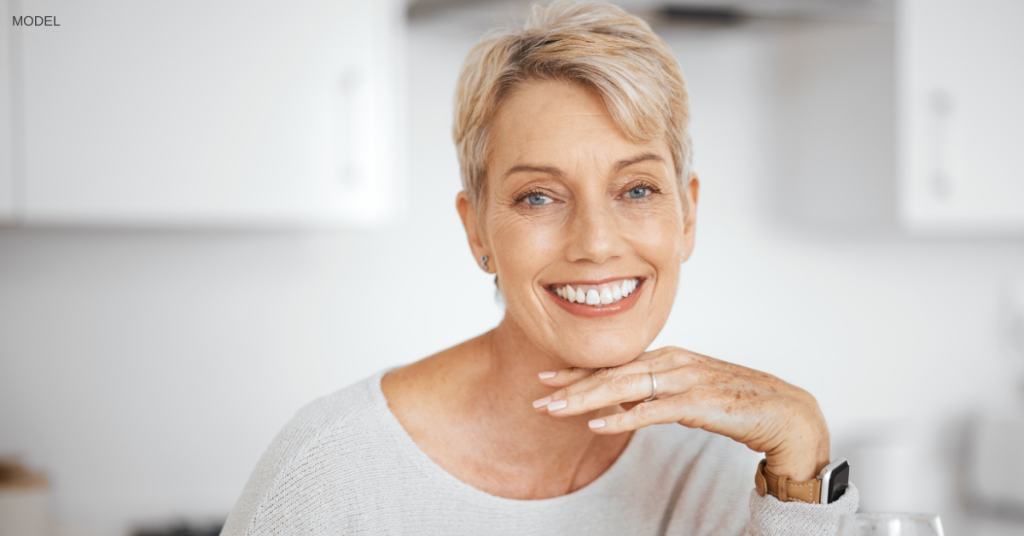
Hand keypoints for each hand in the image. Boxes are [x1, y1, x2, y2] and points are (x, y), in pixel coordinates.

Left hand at [533, 346, 829, 480]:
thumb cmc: (738, 404)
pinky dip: (622, 418)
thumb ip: (656, 395)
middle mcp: (673, 363)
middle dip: (572, 385)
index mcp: (669, 358)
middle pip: (611, 373)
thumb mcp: (688, 395)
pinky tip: (597, 425)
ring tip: (554, 408)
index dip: (579, 371)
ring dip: (585, 399)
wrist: (788, 415)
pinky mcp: (699, 403)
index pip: (615, 364)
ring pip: (623, 388)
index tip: (548, 376)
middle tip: (538, 393)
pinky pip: (652, 411)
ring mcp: (685, 380)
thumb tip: (624, 402)